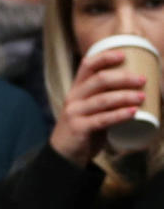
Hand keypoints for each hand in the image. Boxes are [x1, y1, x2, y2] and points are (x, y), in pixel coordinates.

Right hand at [49, 48, 145, 165]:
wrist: (64, 153)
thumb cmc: (83, 127)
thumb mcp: (89, 108)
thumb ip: (105, 98)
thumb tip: (138, 88)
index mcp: (76, 89)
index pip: (87, 65)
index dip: (104, 57)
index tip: (123, 55)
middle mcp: (73, 98)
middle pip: (98, 80)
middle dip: (123, 78)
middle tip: (143, 79)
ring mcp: (75, 113)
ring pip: (102, 100)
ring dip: (125, 96)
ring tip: (143, 96)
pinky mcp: (79, 128)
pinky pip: (102, 119)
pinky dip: (120, 115)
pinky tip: (133, 112)